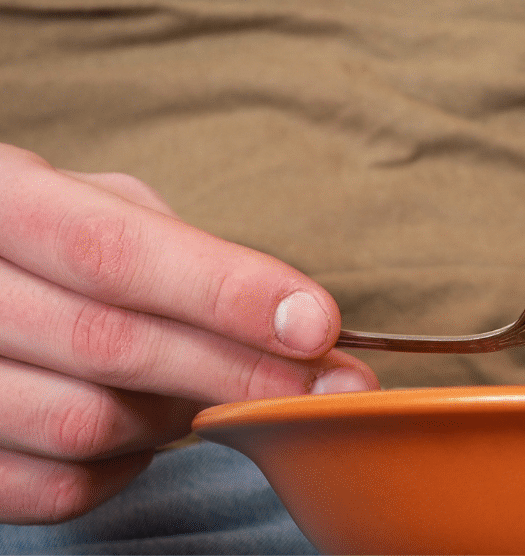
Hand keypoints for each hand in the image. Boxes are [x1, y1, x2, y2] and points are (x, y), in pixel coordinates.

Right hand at [0, 144, 378, 523]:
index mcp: (2, 201)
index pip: (116, 252)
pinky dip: (124, 468)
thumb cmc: (48, 234)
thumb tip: (292, 318)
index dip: (224, 292)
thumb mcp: (98, 203)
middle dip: (239, 370)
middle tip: (327, 385)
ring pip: (87, 425)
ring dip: (176, 417)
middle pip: (112, 345)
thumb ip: (182, 249)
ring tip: (212, 388)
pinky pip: (57, 487)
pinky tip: (145, 431)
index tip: (315, 325)